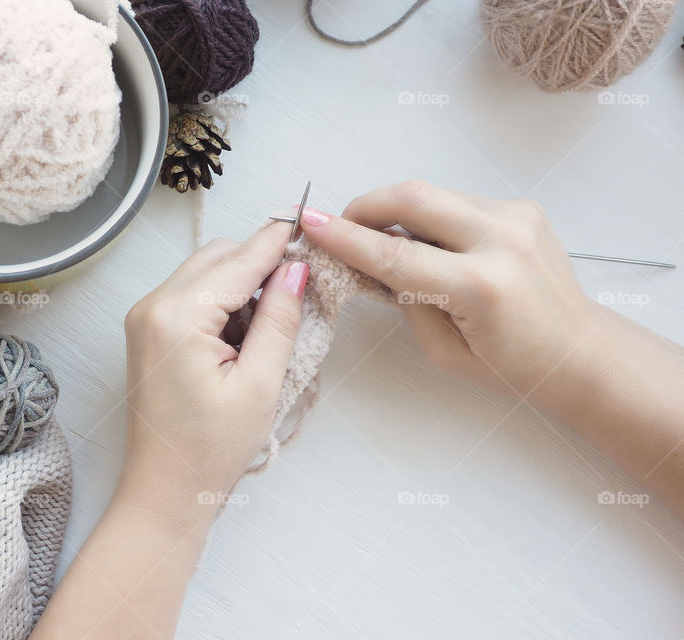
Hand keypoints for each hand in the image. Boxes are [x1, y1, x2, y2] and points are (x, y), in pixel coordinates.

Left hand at [120, 222, 308, 518]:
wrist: (165, 492)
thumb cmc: (209, 450)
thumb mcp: (260, 385)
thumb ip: (279, 319)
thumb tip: (296, 269)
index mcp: (177, 316)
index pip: (238, 261)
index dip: (277, 239)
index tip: (309, 217)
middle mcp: (152, 306)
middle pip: (217, 257)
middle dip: (259, 263)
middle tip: (301, 283)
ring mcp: (145, 318)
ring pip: (205, 273)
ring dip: (242, 284)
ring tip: (272, 323)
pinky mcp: (148, 332)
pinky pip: (192, 296)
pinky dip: (223, 303)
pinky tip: (245, 334)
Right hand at [298, 180, 604, 402]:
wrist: (580, 351)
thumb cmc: (512, 366)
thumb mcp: (445, 351)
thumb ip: (407, 299)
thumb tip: (376, 259)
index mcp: (480, 287)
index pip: (395, 254)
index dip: (346, 238)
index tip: (311, 223)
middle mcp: (501, 240)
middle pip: (413, 196)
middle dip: (367, 205)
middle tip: (342, 225)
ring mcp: (516, 216)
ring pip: (434, 194)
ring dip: (400, 213)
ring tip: (388, 243)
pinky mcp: (522, 207)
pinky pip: (458, 201)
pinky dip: (432, 218)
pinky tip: (433, 245)